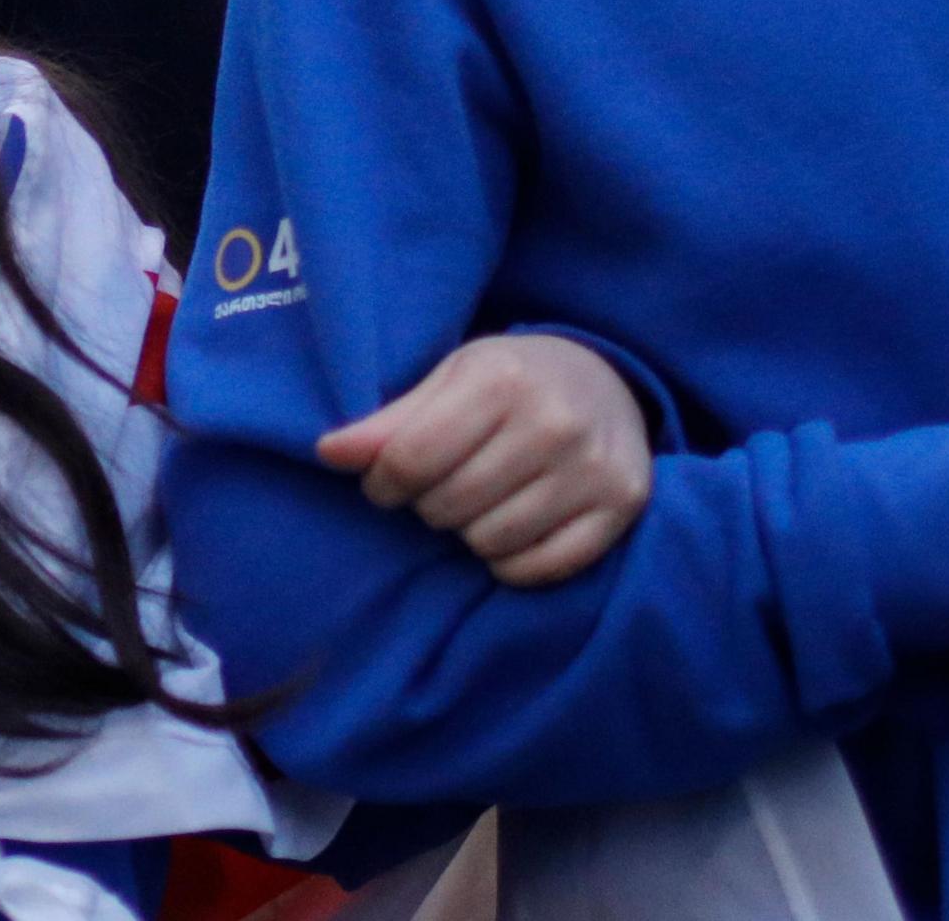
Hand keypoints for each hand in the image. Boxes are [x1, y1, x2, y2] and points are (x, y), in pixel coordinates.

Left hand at [316, 334, 654, 588]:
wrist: (608, 379)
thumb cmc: (512, 380)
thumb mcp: (449, 380)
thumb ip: (389, 422)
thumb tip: (327, 454)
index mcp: (502, 379)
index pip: (410, 461)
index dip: (382, 482)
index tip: (385, 481)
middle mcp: (555, 422)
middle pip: (448, 508)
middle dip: (430, 504)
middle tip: (444, 485)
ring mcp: (594, 468)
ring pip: (490, 544)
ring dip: (471, 531)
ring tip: (481, 501)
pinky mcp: (621, 507)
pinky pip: (540, 570)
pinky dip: (513, 561)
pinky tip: (514, 526)